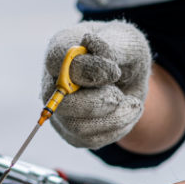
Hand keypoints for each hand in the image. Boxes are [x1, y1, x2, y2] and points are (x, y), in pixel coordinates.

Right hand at [42, 20, 150, 148]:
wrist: (130, 78)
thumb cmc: (124, 54)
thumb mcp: (127, 43)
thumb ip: (111, 46)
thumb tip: (92, 47)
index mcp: (61, 49)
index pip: (57, 62)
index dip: (87, 70)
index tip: (114, 72)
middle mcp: (52, 80)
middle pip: (62, 103)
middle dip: (98, 102)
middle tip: (120, 95)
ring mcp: (59, 109)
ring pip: (77, 126)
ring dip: (114, 118)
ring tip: (132, 104)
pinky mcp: (72, 132)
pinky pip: (91, 140)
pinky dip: (117, 129)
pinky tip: (126, 113)